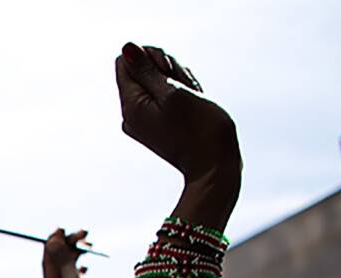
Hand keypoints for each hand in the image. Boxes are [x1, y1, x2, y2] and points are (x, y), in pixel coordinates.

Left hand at [42, 228, 91, 277]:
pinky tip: (88, 262)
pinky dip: (84, 263)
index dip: (53, 243)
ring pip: (70, 265)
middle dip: (69, 245)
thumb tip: (50, 241)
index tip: (62, 228)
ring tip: (90, 243)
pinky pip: (79, 272)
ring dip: (78, 252)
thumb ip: (64, 262)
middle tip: (83, 233)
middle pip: (59, 261)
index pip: (48, 261)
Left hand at [115, 43, 239, 207]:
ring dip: (179, 82)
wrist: (214, 165)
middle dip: (167, 71)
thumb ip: (147, 69)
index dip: (150, 58)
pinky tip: (194, 105)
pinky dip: (182, 94)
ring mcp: (144, 120)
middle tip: (185, 89)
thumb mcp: (172, 92)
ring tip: (193, 100)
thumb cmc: (198, 128)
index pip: (126, 62)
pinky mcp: (158, 123)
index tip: (169, 73)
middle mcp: (131, 114)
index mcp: (130, 106)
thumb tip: (126, 48)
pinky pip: (167, 96)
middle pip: (142, 70)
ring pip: (158, 81)